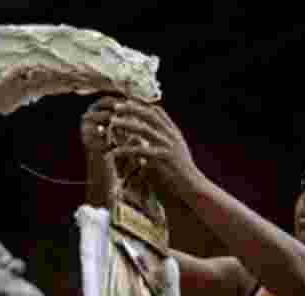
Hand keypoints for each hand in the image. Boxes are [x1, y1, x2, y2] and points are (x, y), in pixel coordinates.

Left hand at [81, 97, 201, 199]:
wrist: (192, 187)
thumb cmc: (180, 173)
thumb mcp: (173, 152)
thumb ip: (162, 141)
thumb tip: (146, 136)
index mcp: (173, 132)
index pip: (157, 111)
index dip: (141, 104)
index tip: (127, 99)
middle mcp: (171, 136)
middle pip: (150, 115)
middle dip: (132, 108)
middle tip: (115, 106)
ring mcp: (168, 146)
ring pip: (144, 129)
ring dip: (127, 124)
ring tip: (112, 122)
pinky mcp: (162, 159)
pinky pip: (141, 151)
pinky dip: (126, 150)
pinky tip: (115, 151)